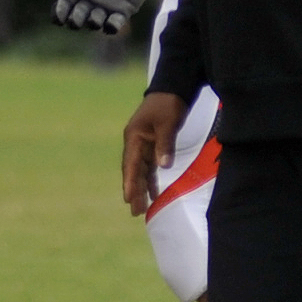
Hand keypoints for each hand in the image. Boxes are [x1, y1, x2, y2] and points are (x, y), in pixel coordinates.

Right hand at [54, 0, 158, 33]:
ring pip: (95, 22)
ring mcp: (107, 6)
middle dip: (74, 20)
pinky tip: (109, 25)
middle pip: (77, 16)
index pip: (65, 3)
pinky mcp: (123, 10)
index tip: (58, 18)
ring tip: (95, 19)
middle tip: (75, 21)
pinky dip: (111, 27)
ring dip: (92, 23)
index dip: (59, 12)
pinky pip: (115, 24)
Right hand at [124, 91, 188, 213]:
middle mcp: (135, 142)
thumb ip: (165, 145)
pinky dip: (151, 180)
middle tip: (135, 212)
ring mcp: (143, 144)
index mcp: (134, 136)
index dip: (130, 183)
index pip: (131, 164)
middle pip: (133, 171)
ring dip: (142, 189)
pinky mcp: (152, 145)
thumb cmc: (168, 104)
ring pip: (141, 171)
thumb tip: (162, 167)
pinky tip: (154, 194)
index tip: (129, 199)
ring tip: (142, 209)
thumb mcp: (168, 123)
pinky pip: (149, 167)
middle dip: (134, 191)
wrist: (172, 88)